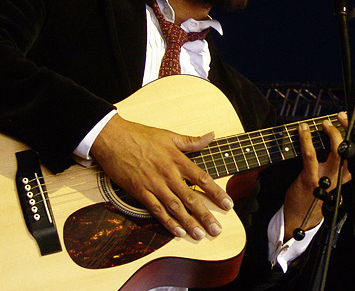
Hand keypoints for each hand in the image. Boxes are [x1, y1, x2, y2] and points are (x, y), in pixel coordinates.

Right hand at [91, 114, 232, 239]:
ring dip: (188, 222)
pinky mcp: (139, 191)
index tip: (228, 204)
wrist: (113, 138)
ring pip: (175, 207)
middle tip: (216, 229)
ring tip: (200, 234)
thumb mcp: (169, 135)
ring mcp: (153, 184)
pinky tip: (177, 231)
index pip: (202, 179)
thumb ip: (192, 141)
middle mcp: (168, 174)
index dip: (216, 193)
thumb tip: (211, 136)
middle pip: (191, 197)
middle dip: (205, 215)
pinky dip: (167, 221)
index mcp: (177, 159)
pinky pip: (155, 210)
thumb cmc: (141, 135)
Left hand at [283, 112, 354, 240]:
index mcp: (350, 174)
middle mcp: (342, 176)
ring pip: (337, 151)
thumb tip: (336, 130)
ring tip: (325, 122)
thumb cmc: (315, 190)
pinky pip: (311, 155)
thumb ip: (337, 158)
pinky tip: (303, 129)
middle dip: (351, 128)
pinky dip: (307, 139)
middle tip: (342, 116)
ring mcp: (327, 177)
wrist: (300, 216)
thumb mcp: (332, 175)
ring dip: (332, 132)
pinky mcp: (311, 179)